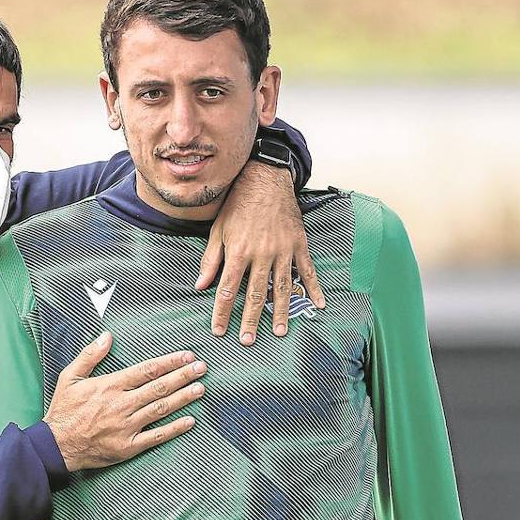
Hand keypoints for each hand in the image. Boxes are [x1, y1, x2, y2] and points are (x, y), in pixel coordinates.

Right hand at [44, 331, 206, 470]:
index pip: (146, 370)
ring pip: (161, 409)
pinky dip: (174, 428)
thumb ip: (90, 355)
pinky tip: (190, 421)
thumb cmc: (64, 410)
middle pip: (159, 387)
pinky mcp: (129, 446)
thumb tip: (106, 336)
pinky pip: (156, 436)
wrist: (56, 445)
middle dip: (183, 376)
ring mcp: (127, 426)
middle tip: (201, 368)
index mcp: (110, 385)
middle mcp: (122, 404)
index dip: (169, 362)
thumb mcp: (69, 376)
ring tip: (200, 389)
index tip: (186, 356)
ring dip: (183, 398)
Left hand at [195, 161, 324, 344]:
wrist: (265, 178)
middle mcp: (261, 254)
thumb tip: (200, 286)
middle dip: (250, 319)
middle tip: (248, 341)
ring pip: (281, 287)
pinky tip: (319, 304)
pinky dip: (313, 288)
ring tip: (279, 331)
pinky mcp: (298, 244)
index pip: (227, 290)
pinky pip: (307, 270)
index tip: (219, 330)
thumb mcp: (218, 230)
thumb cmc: (238, 204)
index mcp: (239, 252)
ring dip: (280, 311)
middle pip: (255, 294)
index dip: (222, 312)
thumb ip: (210, 260)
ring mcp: (283, 250)